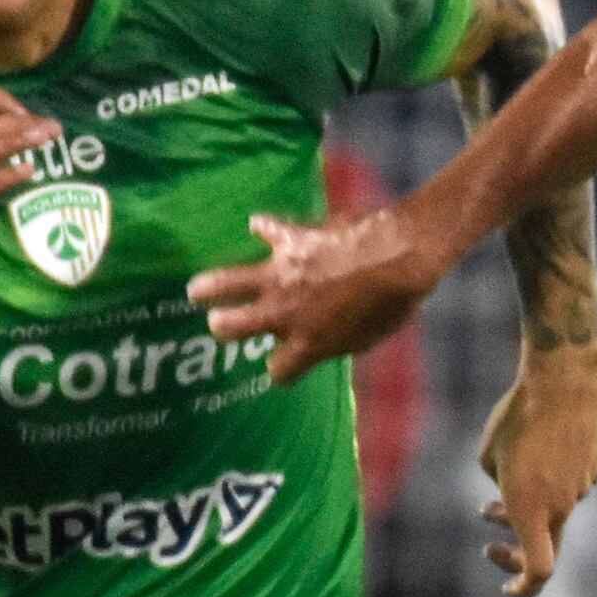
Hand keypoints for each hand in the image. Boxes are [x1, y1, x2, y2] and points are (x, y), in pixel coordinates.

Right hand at [192, 205, 444, 386]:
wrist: (401, 256)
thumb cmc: (394, 302)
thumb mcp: (367, 338)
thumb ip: (338, 342)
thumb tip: (331, 340)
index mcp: (308, 344)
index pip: (279, 370)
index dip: (281, 370)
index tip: (282, 367)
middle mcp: (285, 312)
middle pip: (233, 327)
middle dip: (223, 327)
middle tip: (218, 324)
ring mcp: (282, 274)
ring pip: (228, 282)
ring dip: (209, 286)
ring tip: (195, 290)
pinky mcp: (290, 239)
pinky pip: (267, 228)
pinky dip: (264, 228)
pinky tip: (258, 226)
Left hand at [476, 347, 596, 596]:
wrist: (567, 381)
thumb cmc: (519, 416)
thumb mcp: (489, 455)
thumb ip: (500, 488)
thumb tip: (515, 497)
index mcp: (530, 508)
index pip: (538, 570)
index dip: (523, 588)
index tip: (505, 587)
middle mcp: (560, 505)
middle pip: (542, 548)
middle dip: (514, 553)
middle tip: (489, 547)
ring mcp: (581, 488)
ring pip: (553, 508)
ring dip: (529, 502)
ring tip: (508, 470)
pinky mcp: (594, 469)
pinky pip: (568, 484)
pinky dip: (551, 476)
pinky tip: (544, 440)